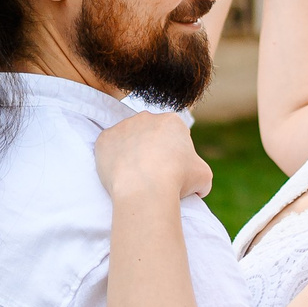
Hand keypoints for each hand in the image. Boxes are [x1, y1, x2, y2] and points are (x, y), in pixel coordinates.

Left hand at [95, 111, 213, 204]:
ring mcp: (123, 126)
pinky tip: (120, 174)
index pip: (172, 134)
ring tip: (135, 176)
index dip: (173, 153)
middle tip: (152, 173)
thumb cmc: (177, 180)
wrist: (145, 189)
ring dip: (131, 152)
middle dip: (150, 149)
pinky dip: (112, 159)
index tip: (171, 169)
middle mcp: (146, 117)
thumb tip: (199, 187)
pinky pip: (108, 148)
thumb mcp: (204, 177)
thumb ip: (200, 174)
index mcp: (172, 121)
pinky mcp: (104, 139)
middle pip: (149, 133)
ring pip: (127, 139)